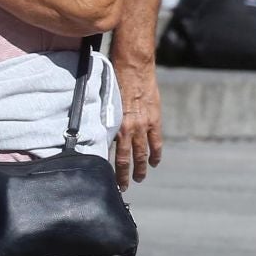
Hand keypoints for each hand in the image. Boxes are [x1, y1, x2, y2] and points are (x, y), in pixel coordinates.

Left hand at [111, 59, 163, 189]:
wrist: (133, 67)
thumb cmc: (114, 80)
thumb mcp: (105, 103)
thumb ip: (105, 120)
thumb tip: (99, 133)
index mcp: (112, 125)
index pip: (110, 154)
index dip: (109, 169)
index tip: (106, 180)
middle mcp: (127, 129)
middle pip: (126, 159)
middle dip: (124, 175)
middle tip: (123, 187)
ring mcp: (142, 125)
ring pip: (142, 153)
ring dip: (141, 168)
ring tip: (140, 178)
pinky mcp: (154, 119)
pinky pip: (156, 141)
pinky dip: (156, 153)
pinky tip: (155, 162)